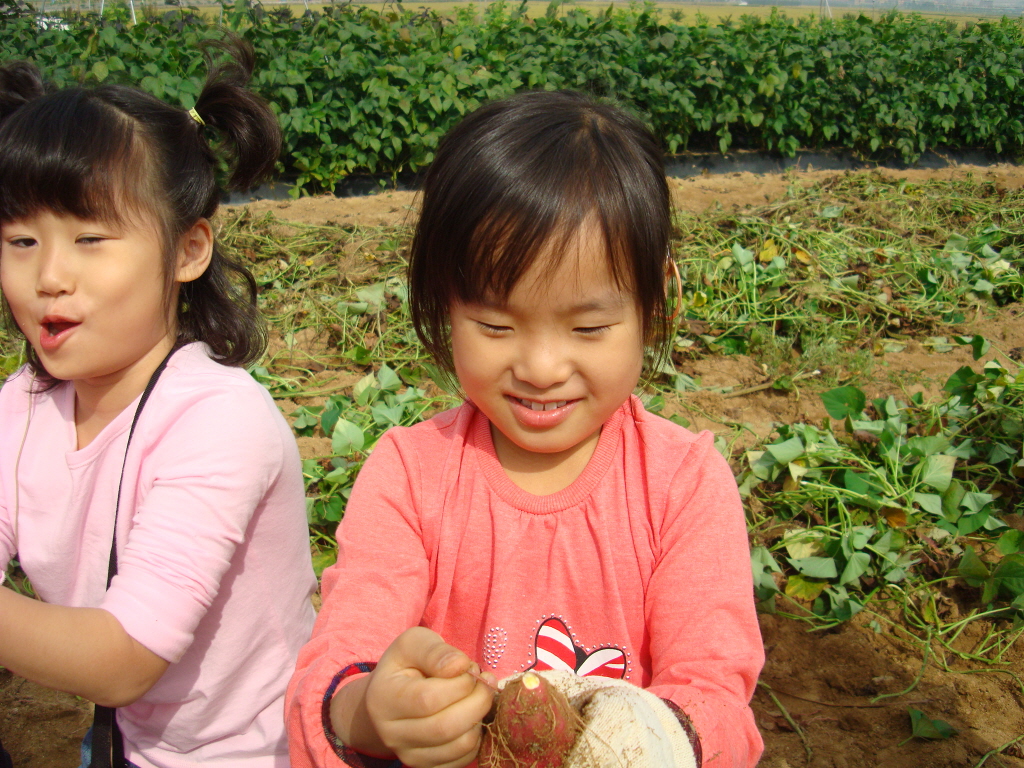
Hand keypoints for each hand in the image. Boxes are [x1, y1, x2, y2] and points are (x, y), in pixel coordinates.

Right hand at [333, 627, 495, 767]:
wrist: (390, 698)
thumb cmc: (406, 665)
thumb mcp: (413, 644)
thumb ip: (435, 651)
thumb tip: (460, 666)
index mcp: (384, 699)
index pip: (428, 699)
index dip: (460, 684)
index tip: (470, 668)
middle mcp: (392, 734)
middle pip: (445, 727)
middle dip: (478, 701)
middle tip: (486, 681)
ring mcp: (409, 754)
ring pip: (459, 746)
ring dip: (480, 718)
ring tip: (478, 696)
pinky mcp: (427, 766)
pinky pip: (463, 759)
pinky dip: (477, 737)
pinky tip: (471, 715)